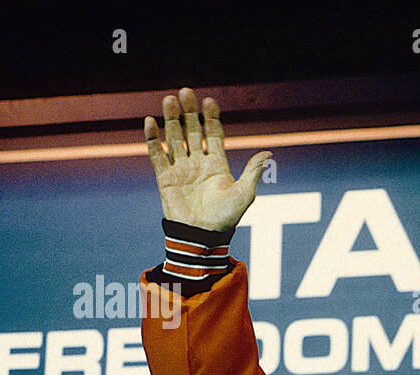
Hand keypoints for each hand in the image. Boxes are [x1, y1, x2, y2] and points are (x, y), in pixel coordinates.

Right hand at [144, 87, 271, 231]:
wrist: (203, 237)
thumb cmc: (226, 218)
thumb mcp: (244, 193)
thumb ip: (253, 172)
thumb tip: (268, 152)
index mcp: (217, 164)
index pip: (213, 134)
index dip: (211, 118)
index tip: (209, 101)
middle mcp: (198, 163)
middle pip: (192, 131)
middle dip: (189, 112)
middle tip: (185, 92)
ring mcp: (181, 169)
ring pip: (174, 138)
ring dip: (171, 119)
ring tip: (169, 100)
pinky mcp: (165, 178)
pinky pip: (157, 154)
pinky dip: (153, 138)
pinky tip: (150, 121)